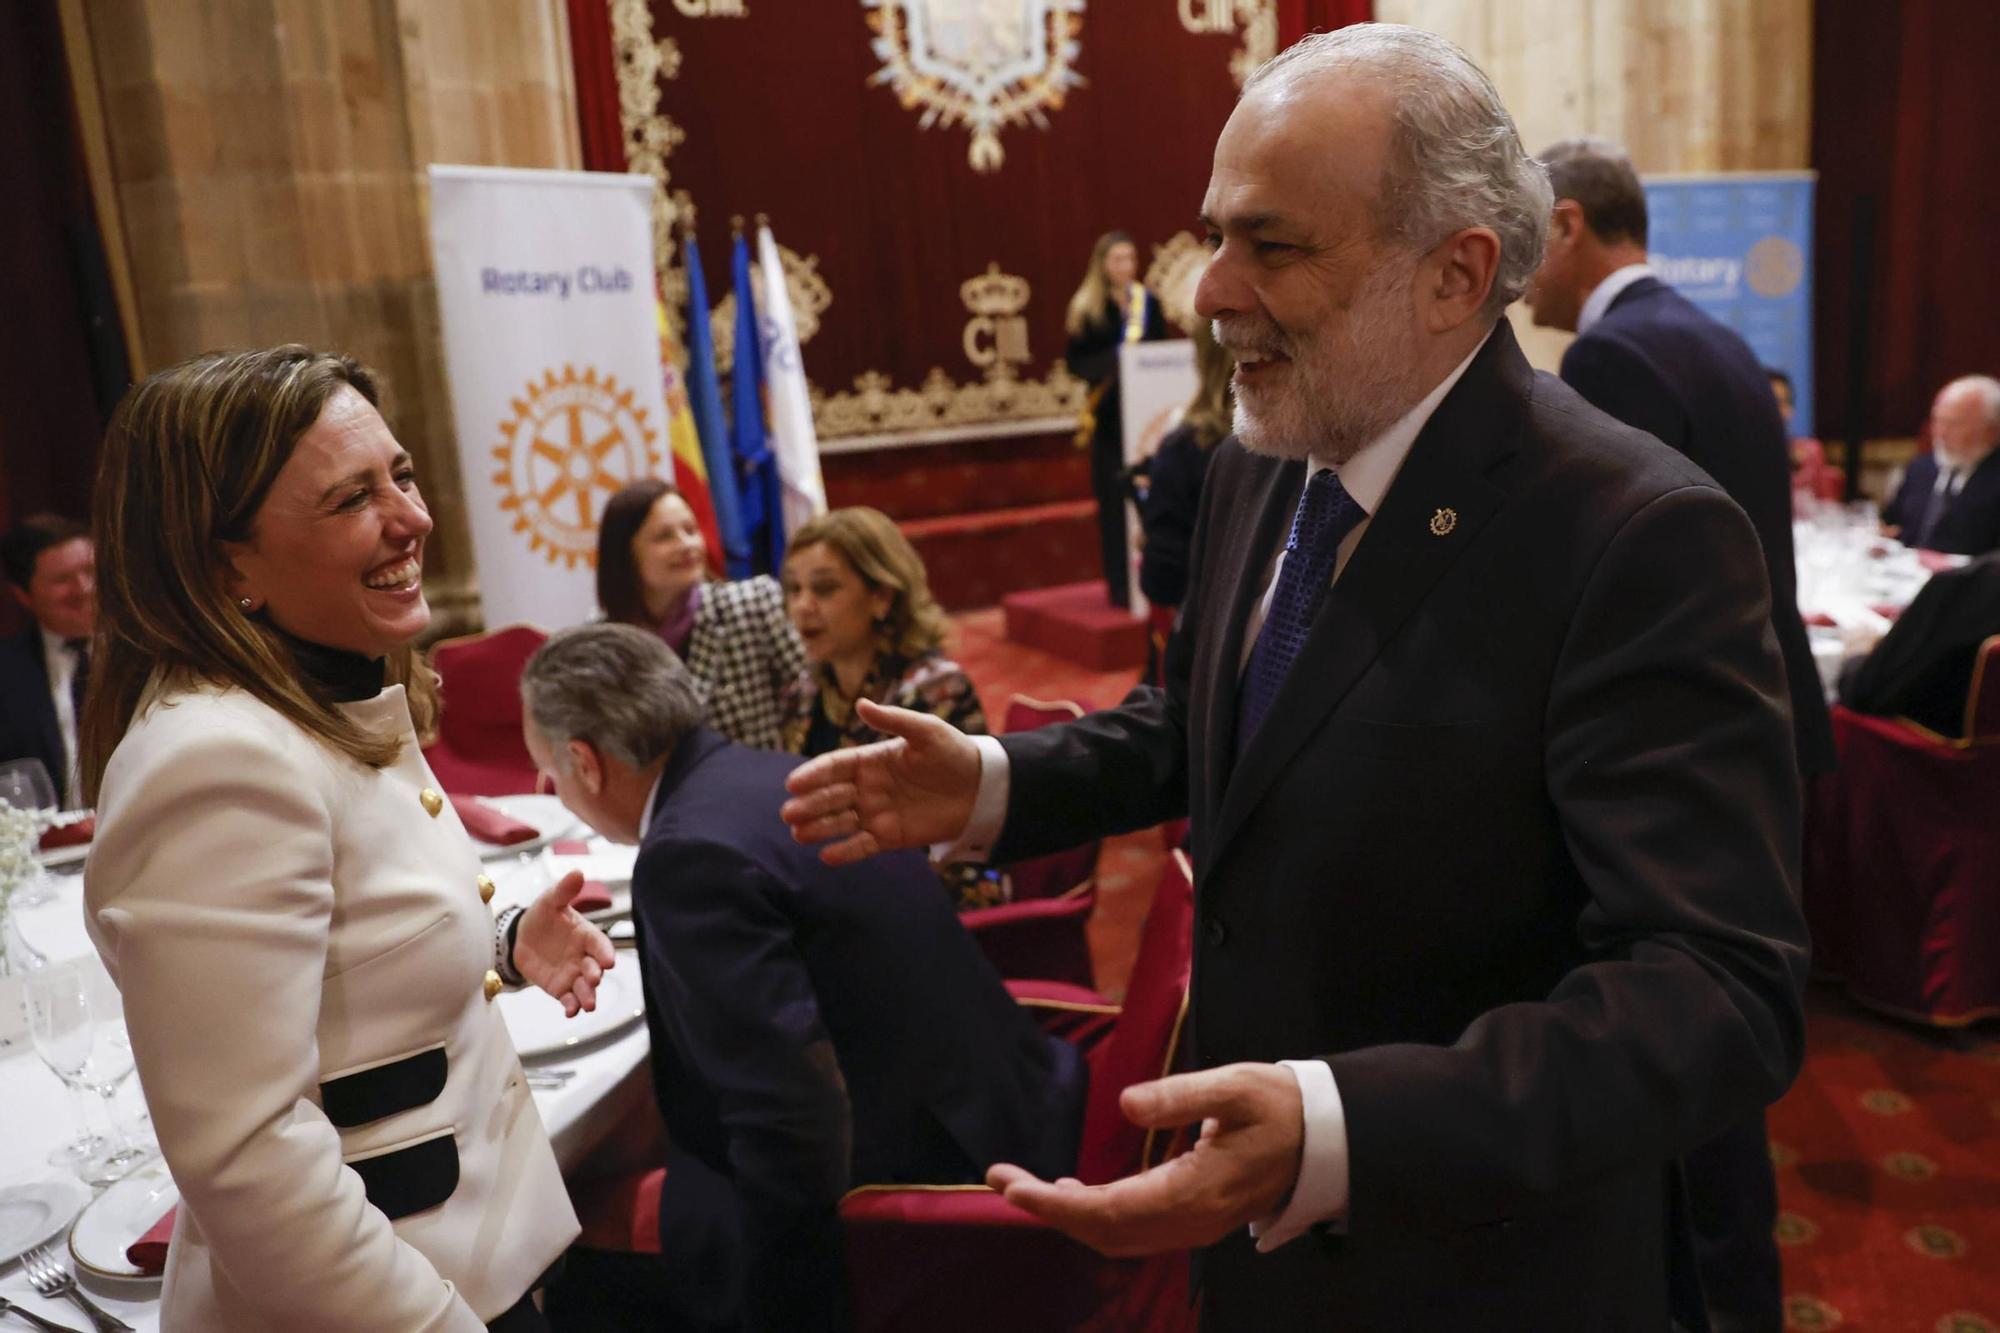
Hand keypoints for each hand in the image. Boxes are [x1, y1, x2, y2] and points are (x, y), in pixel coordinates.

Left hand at [514, 870, 617, 1017]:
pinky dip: (571, 1006)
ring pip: (585, 988)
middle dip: (596, 975)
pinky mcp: (560, 988)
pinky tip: (570, 1011)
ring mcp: (573, 974)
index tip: (609, 960)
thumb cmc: (542, 916)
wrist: (521, 937)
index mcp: (586, 935)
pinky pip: (568, 999)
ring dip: (588, 996)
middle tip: (594, 979)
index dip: (605, 952)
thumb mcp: (550, 901)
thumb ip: (564, 891)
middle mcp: (583, 957)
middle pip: (594, 969)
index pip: (600, 944)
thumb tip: (577, 872)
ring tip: (587, 1005)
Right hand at [780, 699, 981, 865]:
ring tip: (798, 834)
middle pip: (830, 796)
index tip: (793, 783)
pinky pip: (862, 845)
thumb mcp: (926, 731)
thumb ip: (893, 720)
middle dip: (809, 804)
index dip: (813, 774)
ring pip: (840, 822)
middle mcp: (866, 788)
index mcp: (869, 761)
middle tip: (789, 813)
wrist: (981, 787)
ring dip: (819, 828)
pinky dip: (846, 852)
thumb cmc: (953, 753)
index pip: (834, 767)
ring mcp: (876, 813)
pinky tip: (827, 856)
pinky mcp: (889, 837)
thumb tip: (860, 704)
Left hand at [986, 1063, 1303, 1256]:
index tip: (1009, 1187)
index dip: (1052, 1204)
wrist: (1324, 1139)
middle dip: (1046, 1210)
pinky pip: (1133, 1231)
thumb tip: (1127, 1104)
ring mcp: (1192, 1227)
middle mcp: (1188, 1222)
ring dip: (1067, 1216)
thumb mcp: (1235, 1086)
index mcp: (1192, 1193)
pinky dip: (1094, 1217)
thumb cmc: (1279, 1106)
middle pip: (1102, 1232)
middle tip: (1000, 1179)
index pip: (1106, 1210)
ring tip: (1024, 1186)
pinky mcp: (1194, 1220)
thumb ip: (1181, 1095)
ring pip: (1116, 1237)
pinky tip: (1074, 1192)